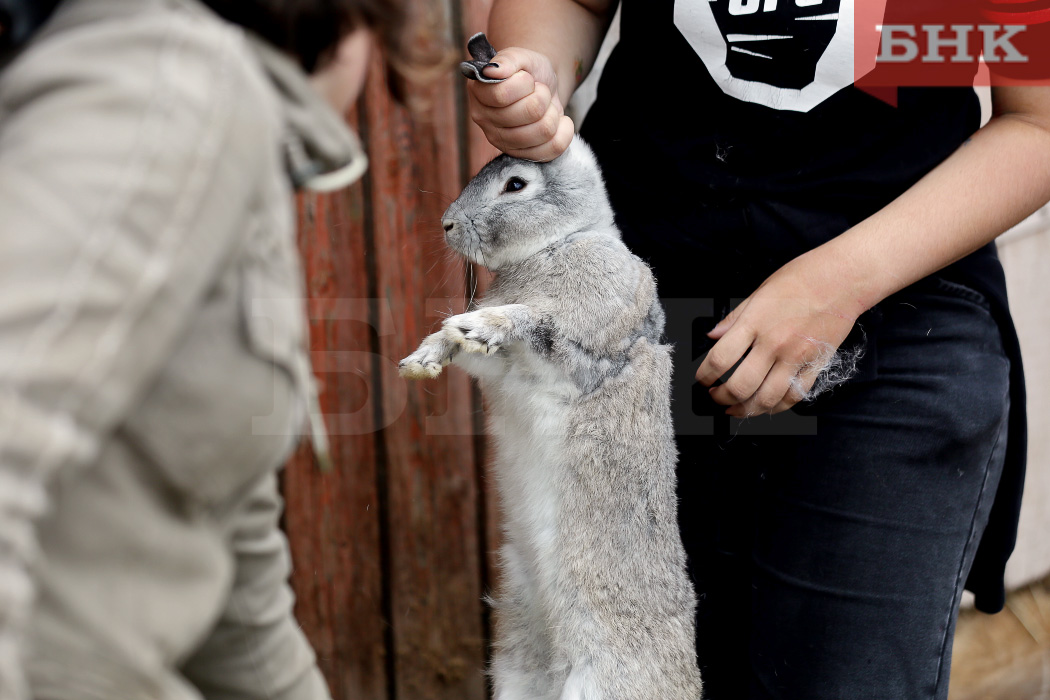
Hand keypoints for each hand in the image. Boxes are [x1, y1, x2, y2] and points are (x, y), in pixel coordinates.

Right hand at [467, 47, 574, 160]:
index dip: (524, 83)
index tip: (527, 78)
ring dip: (553, 112)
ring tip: (546, 106)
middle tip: (539, 91)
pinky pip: (553, 148)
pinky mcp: (522, 156)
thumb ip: (507, 59)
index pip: (503, 94)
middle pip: (530, 113)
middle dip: (543, 96)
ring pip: (544, 131)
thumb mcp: (521, 56)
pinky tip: (558, 121)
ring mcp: (502, 142)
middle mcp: (485, 120)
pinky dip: (564, 131)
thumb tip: (492, 71)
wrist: (542, 88)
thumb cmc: (528, 72)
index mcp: (479, 93)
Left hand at [695, 254, 861, 416]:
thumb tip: (712, 335)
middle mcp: (774, 343)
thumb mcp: (760, 292)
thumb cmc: (803, 278)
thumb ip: (734, 318)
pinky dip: (777, 407)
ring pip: (766, 398)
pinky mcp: (816, 365)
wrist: (844, 278)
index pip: (719, 359)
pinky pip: (794, 396)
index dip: (704, 375)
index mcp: (755, 322)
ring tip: (736, 408)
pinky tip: (765, 405)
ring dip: (746, 409)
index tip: (701, 379)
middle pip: (740, 386)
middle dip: (721, 398)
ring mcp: (796, 357)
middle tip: (716, 397)